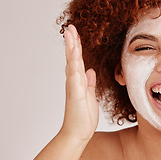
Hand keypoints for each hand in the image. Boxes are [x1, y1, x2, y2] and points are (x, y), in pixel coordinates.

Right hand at [60, 24, 98, 141]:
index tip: (76, 33)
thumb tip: (90, 71)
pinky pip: (75, 74)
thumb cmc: (83, 116)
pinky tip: (74, 52)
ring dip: (71, 47)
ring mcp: (74, 85)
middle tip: (70, 27)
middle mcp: (75, 81)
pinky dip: (74, 62)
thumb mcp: (90, 95)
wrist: (78, 132)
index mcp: (80, 81)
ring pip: (72, 62)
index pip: (78, 59)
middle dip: (72, 42)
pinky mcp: (75, 92)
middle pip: (73, 57)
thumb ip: (90, 83)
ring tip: (69, 33)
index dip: (77, 46)